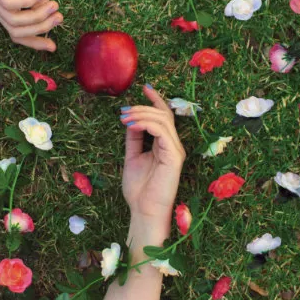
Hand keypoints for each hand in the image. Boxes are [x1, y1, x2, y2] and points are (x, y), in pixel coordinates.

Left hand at [0, 0, 62, 51]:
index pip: (17, 33)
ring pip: (14, 21)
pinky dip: (26, 3)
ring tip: (53, 5)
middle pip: (16, 31)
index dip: (35, 42)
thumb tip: (51, 20)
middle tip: (58, 17)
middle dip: (40, 28)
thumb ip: (41, 1)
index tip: (54, 46)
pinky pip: (9, 4)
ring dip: (37, 16)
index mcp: (5, 5)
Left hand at [119, 85, 185, 231]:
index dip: (156, 100)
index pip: (164, 117)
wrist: (143, 211)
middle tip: (124, 110)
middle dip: (143, 107)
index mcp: (165, 145)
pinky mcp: (174, 157)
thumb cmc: (139, 189)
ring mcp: (175, 150)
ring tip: (124, 117)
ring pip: (163, 120)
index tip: (145, 88)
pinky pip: (162, 132)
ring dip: (142, 114)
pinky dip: (146, 124)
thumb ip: (134, 138)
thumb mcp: (132, 157)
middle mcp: (173, 145)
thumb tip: (130, 119)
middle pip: (163, 115)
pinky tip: (131, 125)